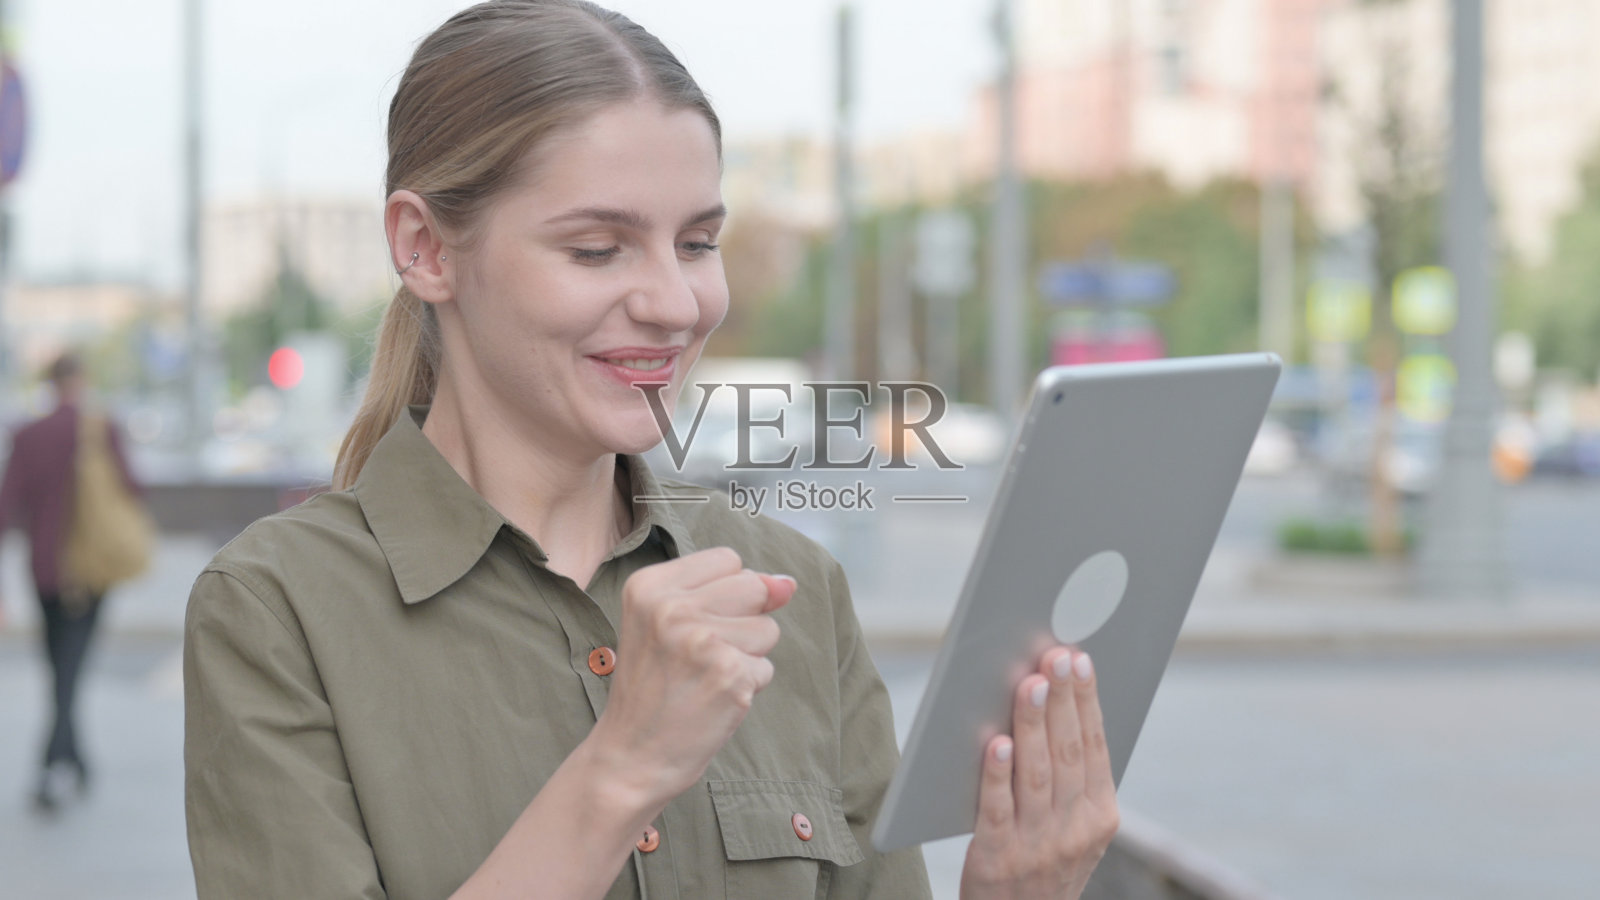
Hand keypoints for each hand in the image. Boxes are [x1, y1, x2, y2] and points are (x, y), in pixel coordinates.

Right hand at [587, 547, 794, 808]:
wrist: (630, 756)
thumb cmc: (654, 688)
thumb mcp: (670, 624)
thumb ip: (729, 592)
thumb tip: (788, 583)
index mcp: (650, 585)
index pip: (727, 559)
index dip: (726, 594)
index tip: (693, 626)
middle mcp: (672, 607)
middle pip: (753, 586)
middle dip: (744, 620)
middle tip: (702, 656)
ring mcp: (702, 640)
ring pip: (768, 628)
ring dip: (748, 656)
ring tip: (705, 678)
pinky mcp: (729, 674)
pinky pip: (766, 668)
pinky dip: (748, 688)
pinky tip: (713, 700)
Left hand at [960, 647, 1120, 899]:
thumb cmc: (1041, 862)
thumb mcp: (1074, 828)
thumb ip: (1070, 778)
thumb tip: (1054, 701)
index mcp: (1101, 817)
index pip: (1096, 747)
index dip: (1088, 701)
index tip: (1080, 659)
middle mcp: (1075, 831)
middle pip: (1069, 754)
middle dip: (1064, 700)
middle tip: (1056, 655)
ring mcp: (1038, 846)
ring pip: (1037, 774)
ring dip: (1034, 725)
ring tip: (1030, 682)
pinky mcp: (998, 859)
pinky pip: (997, 810)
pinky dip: (998, 774)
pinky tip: (997, 742)